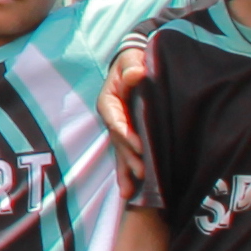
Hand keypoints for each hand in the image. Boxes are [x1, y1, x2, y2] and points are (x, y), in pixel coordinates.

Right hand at [97, 37, 156, 186]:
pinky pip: (126, 154)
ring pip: (121, 153)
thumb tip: (138, 72)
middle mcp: (112, 118)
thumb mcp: (131, 58)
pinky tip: (130, 191)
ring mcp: (119, 129)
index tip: (140, 147)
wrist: (134, 63)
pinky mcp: (128, 135)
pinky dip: (127, 171)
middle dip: (129, 158)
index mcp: (109, 101)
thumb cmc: (132, 61)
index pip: (116, 121)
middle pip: (119, 142)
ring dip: (125, 171)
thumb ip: (132, 65)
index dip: (127, 134)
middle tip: (142, 172)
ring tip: (130, 192)